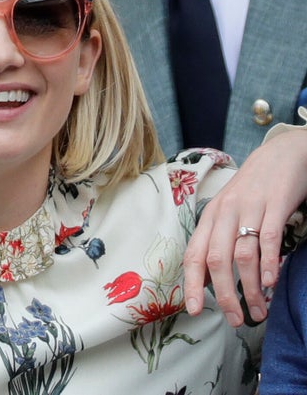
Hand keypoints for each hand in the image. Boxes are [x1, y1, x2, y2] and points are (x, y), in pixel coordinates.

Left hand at [183, 128, 306, 326]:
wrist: (282, 153)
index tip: (194, 310)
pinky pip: (269, 238)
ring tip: (258, 310)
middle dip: (223, 295)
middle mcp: (224, 212)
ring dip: (249, 288)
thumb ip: (219, 238)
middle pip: (216, 260)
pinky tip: (270, 282)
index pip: (194, 254)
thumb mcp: (229, 210)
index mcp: (210, 216)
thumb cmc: (254, 188)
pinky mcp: (275, 204)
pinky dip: (268, 263)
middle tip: (235, 319)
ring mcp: (249, 208)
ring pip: (242, 255)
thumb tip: (210, 276)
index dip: (192, 284)